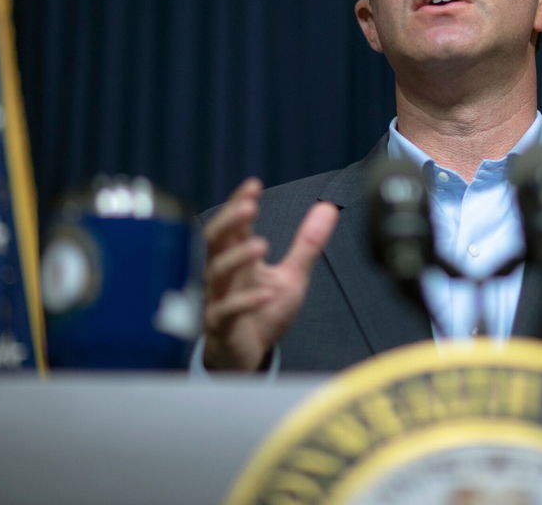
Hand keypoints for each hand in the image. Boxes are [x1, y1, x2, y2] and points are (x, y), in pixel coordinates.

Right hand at [201, 177, 338, 370]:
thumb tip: (328, 208)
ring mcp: (218, 299)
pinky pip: (226, 311)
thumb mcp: (292, 275)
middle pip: (214, 240)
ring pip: (215, 272)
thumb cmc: (263, 312)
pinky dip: (246, 301)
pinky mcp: (220, 326)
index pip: (233, 225)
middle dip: (229, 221)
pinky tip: (266, 294)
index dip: (239, 203)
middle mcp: (223, 275)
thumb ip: (307, 244)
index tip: (253, 184)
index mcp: (238, 259)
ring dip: (236, 257)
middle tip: (250, 206)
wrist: (248, 357)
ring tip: (260, 244)